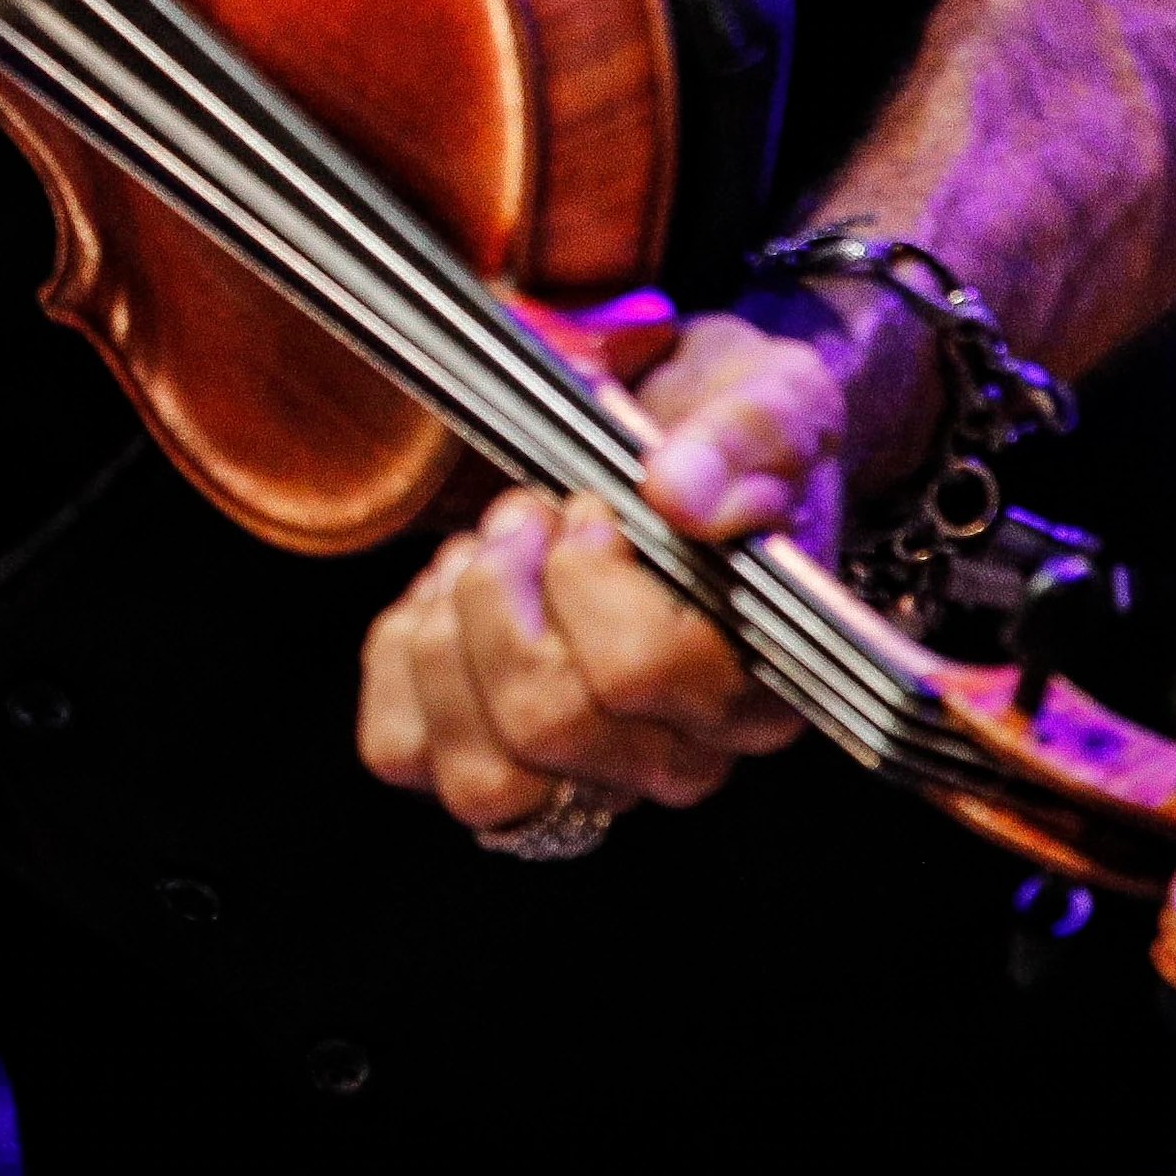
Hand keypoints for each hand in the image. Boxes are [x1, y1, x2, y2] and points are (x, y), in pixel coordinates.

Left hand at [352, 304, 856, 837]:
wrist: (684, 453)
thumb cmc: (731, 439)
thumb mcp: (774, 398)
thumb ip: (749, 440)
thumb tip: (681, 497)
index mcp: (757, 686)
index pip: (642, 673)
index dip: (584, 575)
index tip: (590, 506)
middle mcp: (679, 758)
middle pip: (545, 725)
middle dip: (501, 591)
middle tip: (525, 512)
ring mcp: (585, 776)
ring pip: (479, 776)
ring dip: (448, 638)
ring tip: (483, 557)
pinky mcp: (491, 759)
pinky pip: (404, 754)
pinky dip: (400, 664)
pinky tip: (443, 596)